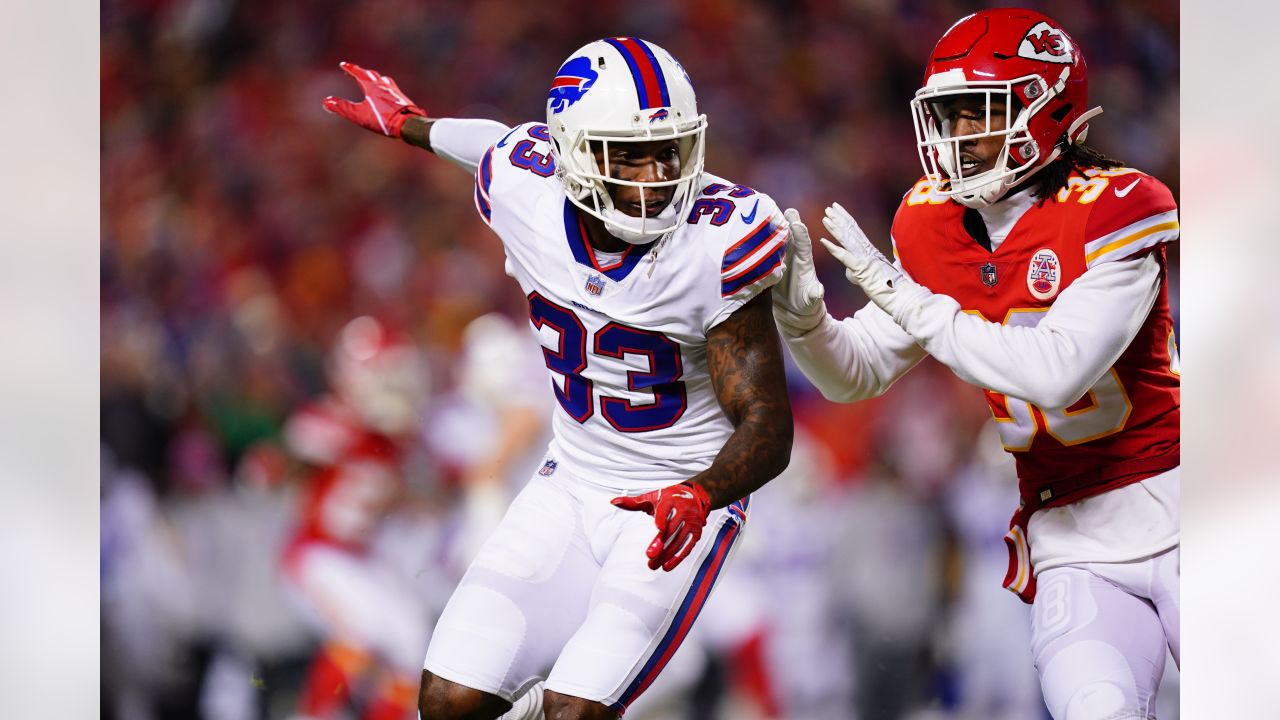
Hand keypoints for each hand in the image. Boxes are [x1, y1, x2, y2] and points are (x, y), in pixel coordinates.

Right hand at [323, 62, 426, 137]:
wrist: (409, 124)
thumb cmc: (384, 120)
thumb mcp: (359, 115)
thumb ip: (342, 108)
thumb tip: (326, 102)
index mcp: (372, 86)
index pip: (358, 73)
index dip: (350, 69)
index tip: (343, 64)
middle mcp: (384, 85)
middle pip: (371, 74)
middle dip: (361, 72)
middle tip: (355, 72)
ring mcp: (395, 91)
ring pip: (384, 80)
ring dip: (375, 78)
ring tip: (372, 80)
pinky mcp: (403, 99)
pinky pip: (392, 89)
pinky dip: (386, 88)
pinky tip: (388, 95)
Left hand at [611, 482, 711, 570]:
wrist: (694, 496)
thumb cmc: (668, 498)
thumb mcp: (651, 498)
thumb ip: (633, 502)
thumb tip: (613, 501)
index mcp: (670, 500)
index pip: (666, 510)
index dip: (662, 519)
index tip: (659, 529)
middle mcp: (683, 510)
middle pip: (672, 529)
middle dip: (661, 543)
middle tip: (649, 556)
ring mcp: (691, 522)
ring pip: (679, 540)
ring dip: (667, 554)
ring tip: (653, 565)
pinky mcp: (696, 533)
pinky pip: (687, 547)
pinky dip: (678, 558)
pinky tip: (667, 566)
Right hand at [772, 208, 826, 334]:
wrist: (794, 310)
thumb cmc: (806, 304)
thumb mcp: (811, 301)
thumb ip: (814, 295)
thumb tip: (818, 291)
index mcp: (805, 262)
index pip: (804, 245)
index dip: (801, 234)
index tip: (797, 223)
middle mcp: (794, 256)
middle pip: (791, 236)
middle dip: (788, 222)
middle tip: (783, 209)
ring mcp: (782, 258)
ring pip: (778, 239)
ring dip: (773, 227)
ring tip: (766, 214)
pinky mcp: (771, 263)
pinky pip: (767, 249)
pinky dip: (761, 240)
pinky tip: (751, 231)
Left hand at [819, 203, 927, 319]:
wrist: (906, 298)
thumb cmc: (894, 291)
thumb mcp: (876, 278)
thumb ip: (863, 272)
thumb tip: (851, 272)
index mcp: (873, 253)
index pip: (858, 233)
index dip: (848, 220)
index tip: (838, 211)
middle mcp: (870, 253)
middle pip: (852, 231)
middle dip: (840, 218)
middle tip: (830, 207)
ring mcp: (866, 260)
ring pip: (848, 240)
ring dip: (835, 228)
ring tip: (826, 217)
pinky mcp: (863, 270)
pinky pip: (845, 257)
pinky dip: (834, 249)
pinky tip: (823, 241)